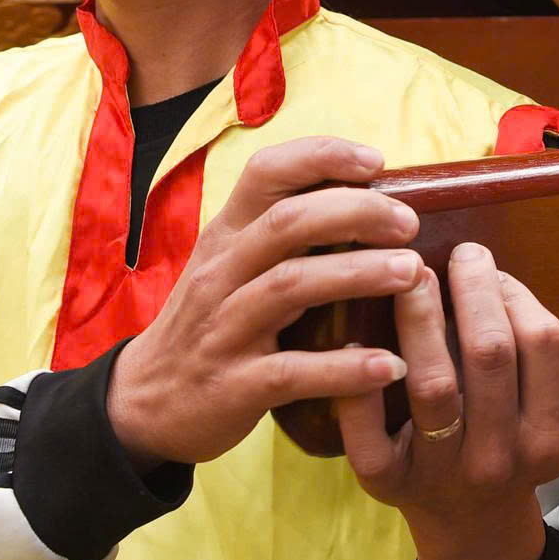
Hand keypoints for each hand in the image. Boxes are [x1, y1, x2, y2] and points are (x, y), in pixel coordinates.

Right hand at [106, 137, 423, 467]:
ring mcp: (224, 330)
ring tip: (412, 272)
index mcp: (226, 236)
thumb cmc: (209, 323)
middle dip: (356, 213)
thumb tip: (368, 199)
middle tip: (408, 222)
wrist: (146, 402)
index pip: (266, 173)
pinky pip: (293, 372)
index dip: (322, 157)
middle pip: (288, 223)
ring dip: (358, 273)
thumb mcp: (230, 266)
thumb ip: (283, 234)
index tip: (377, 160)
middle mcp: (221, 274)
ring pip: (291, 286)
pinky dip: (345, 369)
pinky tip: (391, 365)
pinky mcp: (234, 386)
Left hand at [338, 244, 558, 559]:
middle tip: (460, 254)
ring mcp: (440, 473)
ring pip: (432, 383)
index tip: (495, 269)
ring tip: (411, 274)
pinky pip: (367, 432)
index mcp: (551, 438)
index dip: (518, 293)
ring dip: (420, 317)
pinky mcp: (385, 481)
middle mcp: (499, 460)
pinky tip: (357, 336)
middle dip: (473, 291)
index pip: (542, 342)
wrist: (471, 520)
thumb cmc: (528, 444)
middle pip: (490, 355)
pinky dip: (360, 384)